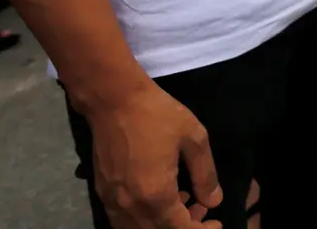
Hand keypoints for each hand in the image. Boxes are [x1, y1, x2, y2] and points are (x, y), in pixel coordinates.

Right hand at [83, 79, 220, 227]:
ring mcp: (112, 200)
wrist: (113, 99)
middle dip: (184, 227)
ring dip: (162, 225)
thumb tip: (213, 201)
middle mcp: (131, 205)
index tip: (215, 222)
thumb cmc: (157, 114)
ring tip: (183, 203)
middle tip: (201, 210)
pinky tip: (157, 200)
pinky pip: (122, 219)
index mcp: (156, 194)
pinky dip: (142, 219)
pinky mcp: (101, 192)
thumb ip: (205, 174)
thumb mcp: (193, 138)